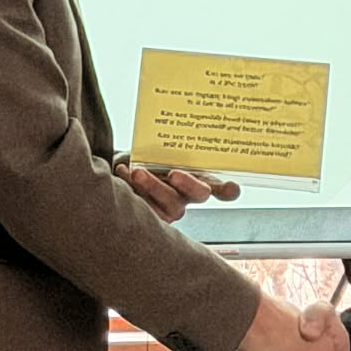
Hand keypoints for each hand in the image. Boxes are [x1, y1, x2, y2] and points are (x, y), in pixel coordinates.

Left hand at [117, 162, 240, 223]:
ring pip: (171, 206)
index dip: (228, 190)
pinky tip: (122, 173)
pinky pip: (145, 212)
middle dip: (188, 184)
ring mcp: (170, 210)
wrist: (117, 169)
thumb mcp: (160, 152)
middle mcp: (188, 197)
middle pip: (199, 195)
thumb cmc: (145, 159)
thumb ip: (175, 150)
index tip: (232, 187)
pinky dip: (131, 190)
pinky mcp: (150, 220)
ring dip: (153, 188)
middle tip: (174, 173)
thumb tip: (186, 131)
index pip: (223, 188)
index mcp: (197, 179)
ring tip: (136, 172)